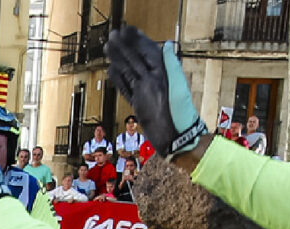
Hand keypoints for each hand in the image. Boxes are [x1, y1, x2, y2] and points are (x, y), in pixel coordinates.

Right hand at [106, 27, 207, 160]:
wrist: (176, 138)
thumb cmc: (181, 113)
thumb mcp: (177, 87)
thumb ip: (171, 65)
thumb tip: (167, 45)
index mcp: (163, 73)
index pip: (148, 51)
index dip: (138, 40)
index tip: (127, 30)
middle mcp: (153, 80)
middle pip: (135, 59)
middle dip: (124, 47)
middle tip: (113, 35)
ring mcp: (145, 92)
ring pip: (128, 72)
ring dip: (118, 60)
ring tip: (108, 48)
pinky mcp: (139, 104)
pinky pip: (126, 89)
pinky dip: (118, 80)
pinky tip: (111, 71)